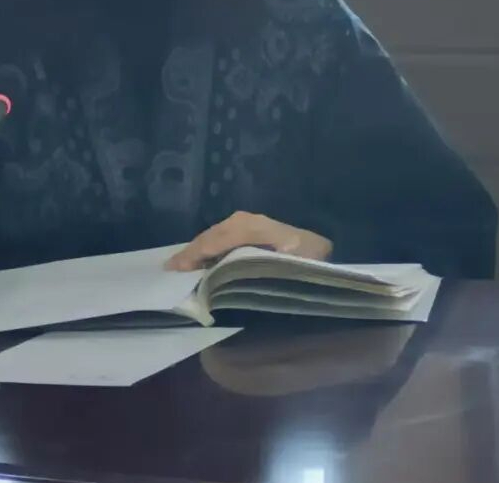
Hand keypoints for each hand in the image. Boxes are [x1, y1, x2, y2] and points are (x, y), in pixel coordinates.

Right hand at [164, 212, 332, 271]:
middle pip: (214, 233)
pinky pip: (226, 235)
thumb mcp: (284, 270)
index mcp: (256, 228)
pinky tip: (202, 258)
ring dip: (200, 248)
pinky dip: (210, 246)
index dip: (196, 254)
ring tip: (181, 266)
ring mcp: (253, 221)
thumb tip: (218, 279)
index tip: (175, 270)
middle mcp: (251, 219)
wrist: (328, 254)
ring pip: (218, 233)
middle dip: (192, 250)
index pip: (218, 238)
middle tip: (171, 269)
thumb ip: (251, 272)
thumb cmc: (309, 265)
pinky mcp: (255, 228)